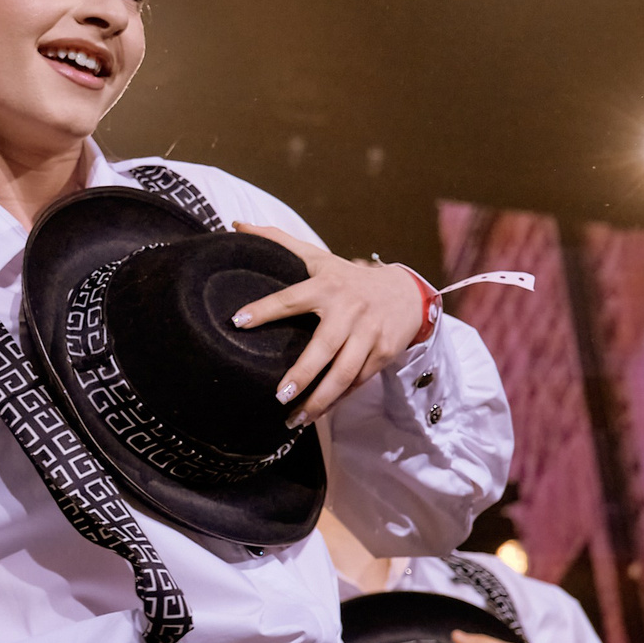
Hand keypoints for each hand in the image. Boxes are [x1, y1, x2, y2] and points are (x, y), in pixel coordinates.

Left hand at [227, 223, 428, 426]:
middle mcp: (349, 310)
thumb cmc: (349, 277)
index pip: (291, 298)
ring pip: (345, 372)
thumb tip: (237, 223)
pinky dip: (338, 399)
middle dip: (303, 373)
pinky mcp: (383, 353)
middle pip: (325, 347)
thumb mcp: (317, 257)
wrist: (406, 291)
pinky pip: (357, 382)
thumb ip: (277, 241)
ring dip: (320, 399)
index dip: (265, 308)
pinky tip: (317, 413)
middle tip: (278, 395)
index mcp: (327, 286)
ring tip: (294, 418)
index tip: (238, 321)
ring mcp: (369, 334)